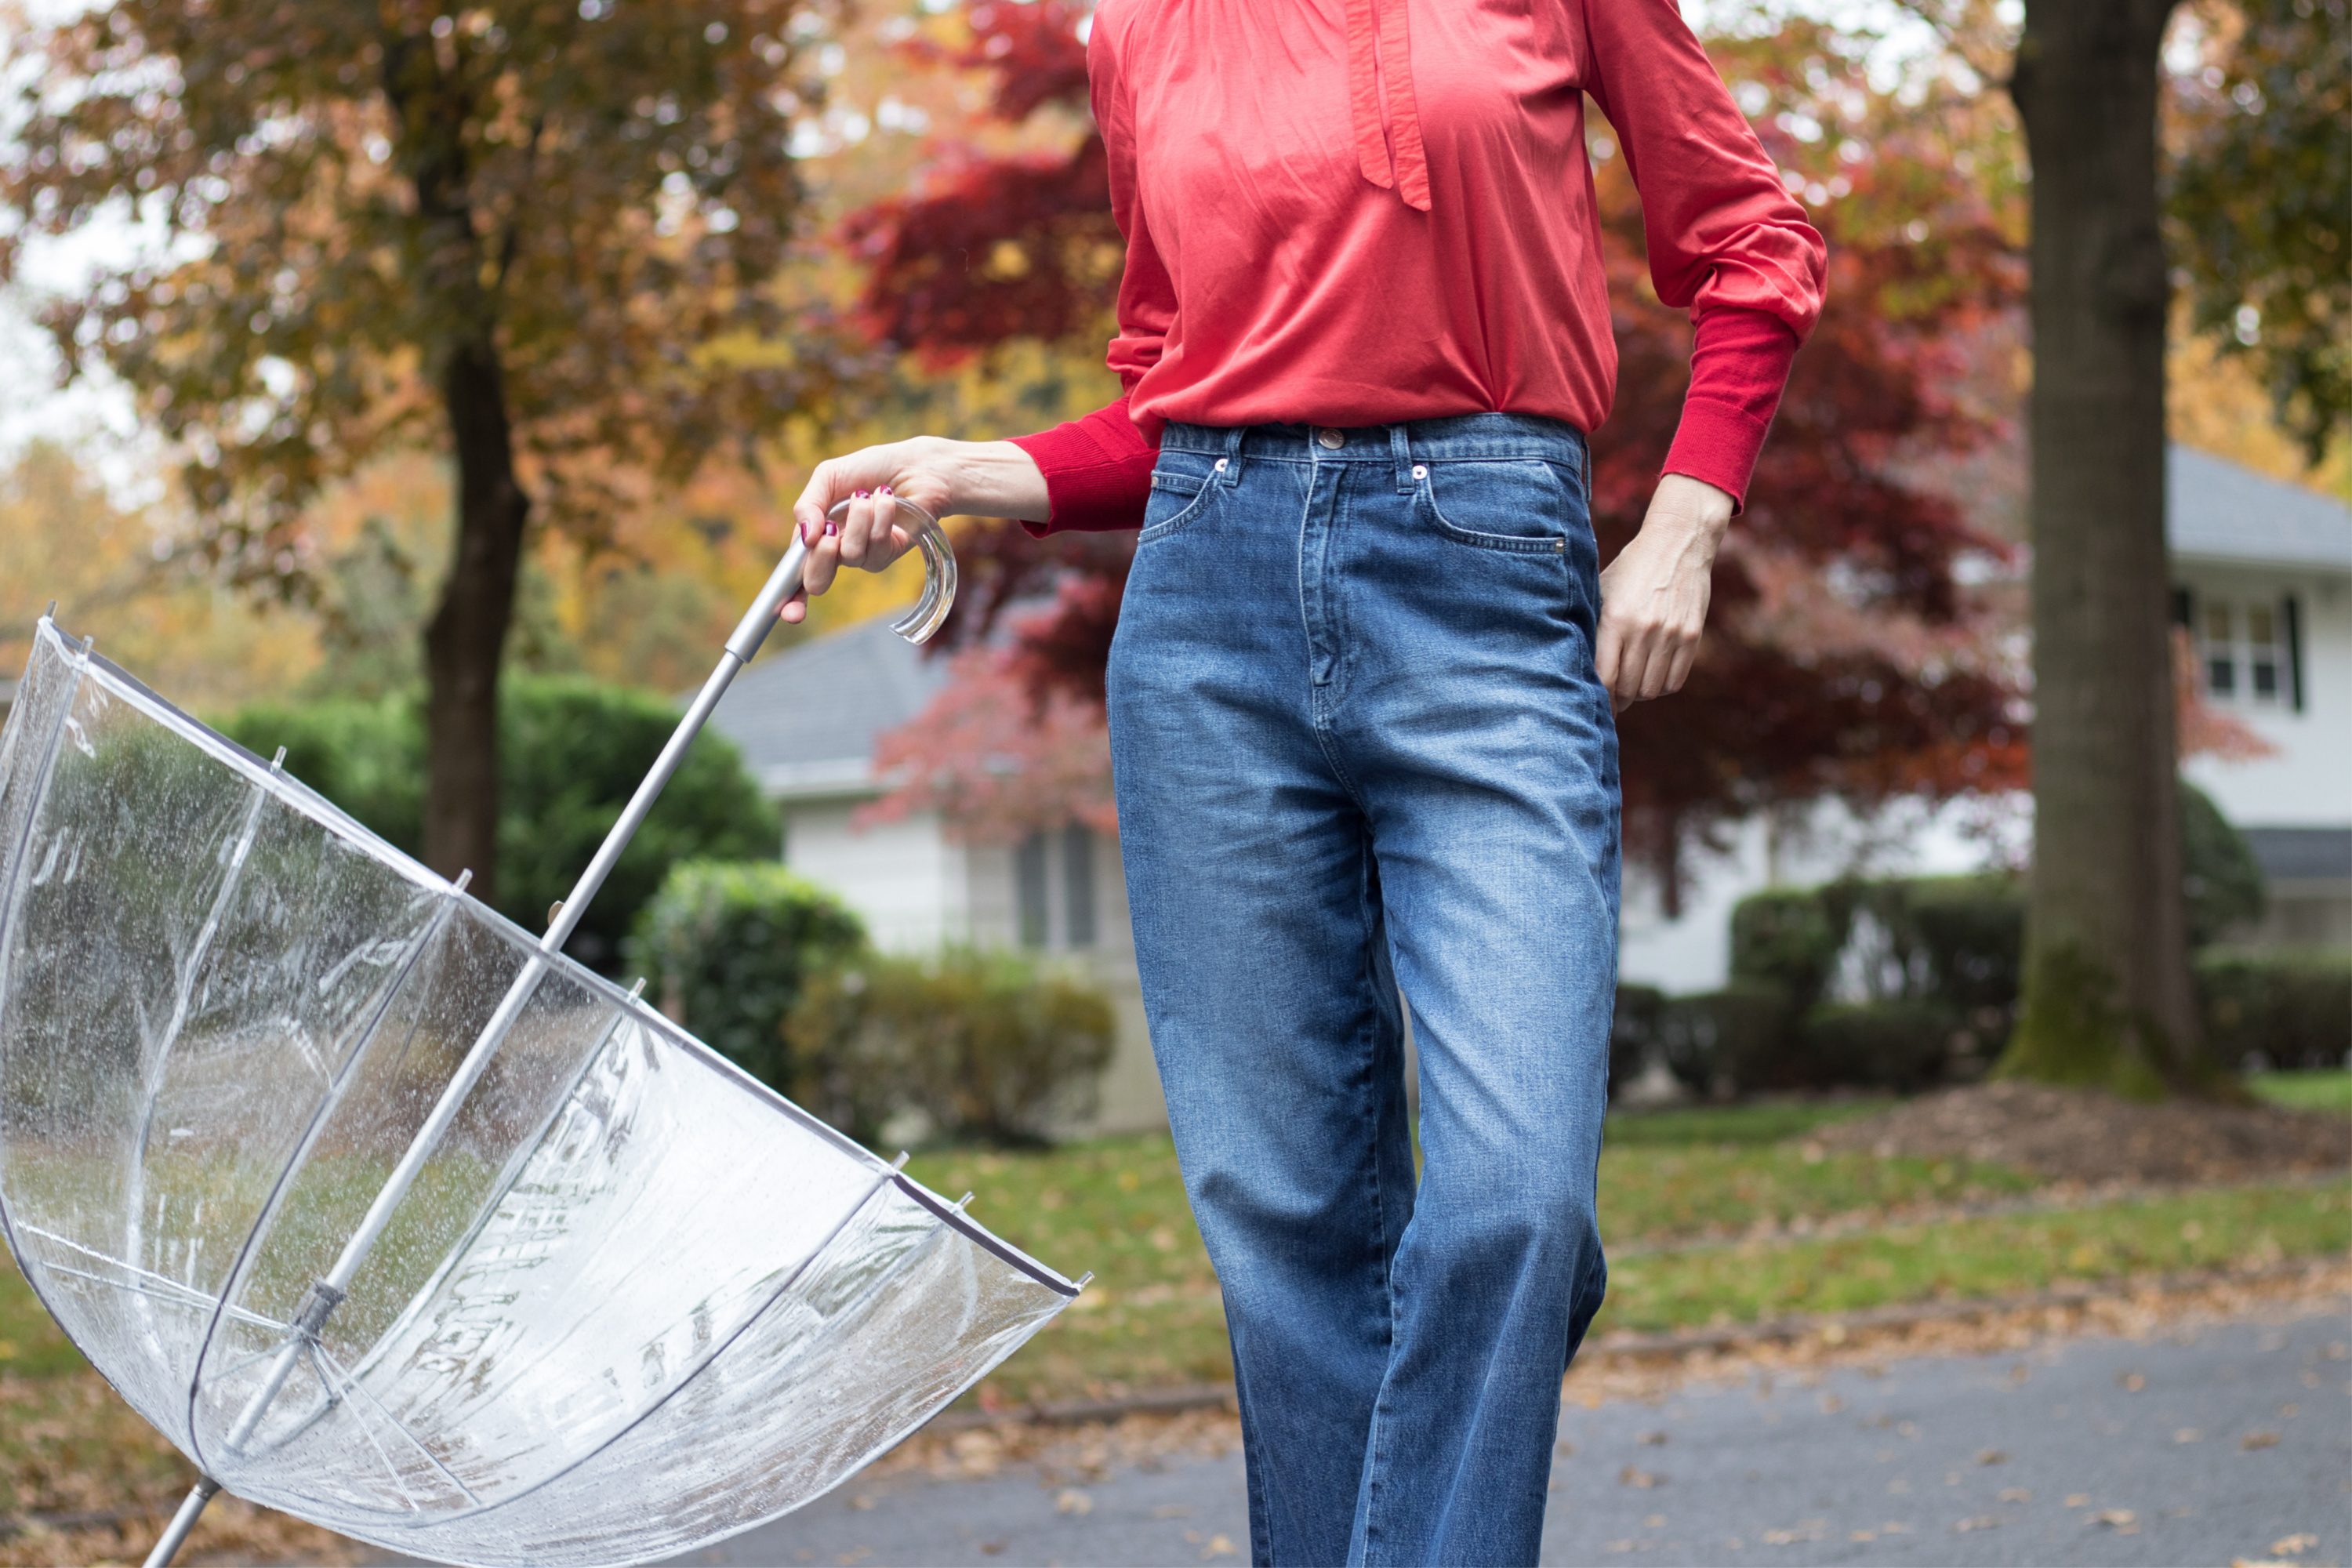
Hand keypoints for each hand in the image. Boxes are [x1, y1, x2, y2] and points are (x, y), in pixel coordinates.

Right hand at [780, 436, 1049, 622]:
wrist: (912, 465)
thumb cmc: (869, 469)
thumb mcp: (828, 478)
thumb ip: (807, 505)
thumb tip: (806, 538)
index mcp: (815, 535)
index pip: (796, 574)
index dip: (790, 599)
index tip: (790, 614)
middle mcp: (836, 551)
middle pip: (818, 580)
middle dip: (821, 559)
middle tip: (829, 536)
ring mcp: (863, 555)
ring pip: (849, 556)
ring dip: (858, 520)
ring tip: (867, 496)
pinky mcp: (889, 553)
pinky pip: (877, 548)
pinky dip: (880, 519)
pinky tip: (887, 500)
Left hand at [1594, 472, 1734, 712]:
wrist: (1677, 543)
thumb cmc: (1630, 570)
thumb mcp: (1602, 592)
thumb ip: (1593, 629)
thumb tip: (1579, 670)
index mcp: (1615, 619)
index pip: (1604, 676)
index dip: (1599, 699)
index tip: (1594, 707)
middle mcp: (1643, 630)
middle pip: (1629, 688)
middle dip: (1619, 699)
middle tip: (1614, 699)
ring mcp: (1670, 634)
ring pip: (1652, 689)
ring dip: (1641, 693)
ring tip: (1634, 685)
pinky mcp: (1691, 635)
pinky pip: (1675, 681)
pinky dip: (1663, 686)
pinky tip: (1654, 675)